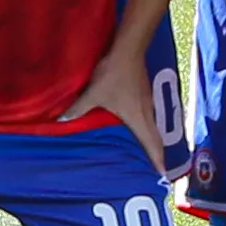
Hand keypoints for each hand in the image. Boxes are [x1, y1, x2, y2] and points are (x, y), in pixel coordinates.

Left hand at [59, 45, 163, 171]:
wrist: (128, 50)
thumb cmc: (113, 75)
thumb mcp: (94, 94)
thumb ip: (79, 109)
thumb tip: (62, 121)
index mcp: (138, 119)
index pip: (151, 145)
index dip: (157, 161)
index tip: (162, 176)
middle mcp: (148, 114)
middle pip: (157, 140)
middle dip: (158, 156)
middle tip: (157, 170)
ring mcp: (149, 103)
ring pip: (154, 129)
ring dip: (154, 142)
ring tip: (149, 154)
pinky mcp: (145, 94)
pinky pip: (150, 118)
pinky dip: (149, 129)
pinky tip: (141, 129)